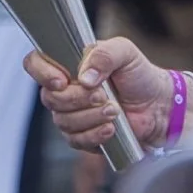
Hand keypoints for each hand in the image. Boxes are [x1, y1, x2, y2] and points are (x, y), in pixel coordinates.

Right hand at [25, 37, 169, 152]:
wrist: (158, 106)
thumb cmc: (139, 75)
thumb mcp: (125, 52)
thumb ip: (104, 54)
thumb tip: (84, 77)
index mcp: (68, 63)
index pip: (35, 63)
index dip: (42, 73)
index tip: (62, 80)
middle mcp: (65, 89)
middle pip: (49, 98)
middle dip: (78, 99)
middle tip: (104, 95)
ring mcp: (71, 114)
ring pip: (63, 121)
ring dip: (91, 117)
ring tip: (114, 110)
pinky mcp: (82, 136)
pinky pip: (75, 140)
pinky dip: (94, 135)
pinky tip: (111, 129)